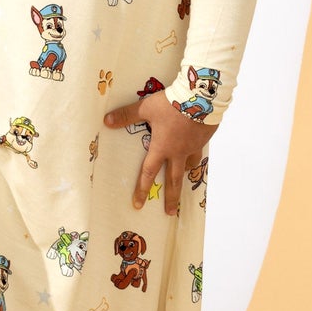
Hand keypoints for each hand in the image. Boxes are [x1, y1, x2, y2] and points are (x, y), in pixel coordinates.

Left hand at [102, 92, 214, 214]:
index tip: (138, 205)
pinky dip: (196, 152)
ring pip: (189, 166)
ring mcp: (194, 147)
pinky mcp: (205, 138)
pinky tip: (196, 147)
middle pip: (174, 180)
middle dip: (171, 198)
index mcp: (162, 148)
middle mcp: (178, 152)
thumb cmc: (171, 104)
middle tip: (170, 212)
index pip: (149, 172)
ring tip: (184, 177)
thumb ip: (127, 115)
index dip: (142, 189)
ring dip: (185, 174)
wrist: (201, 98)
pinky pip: (200, 150)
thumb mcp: (146, 108)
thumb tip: (106, 121)